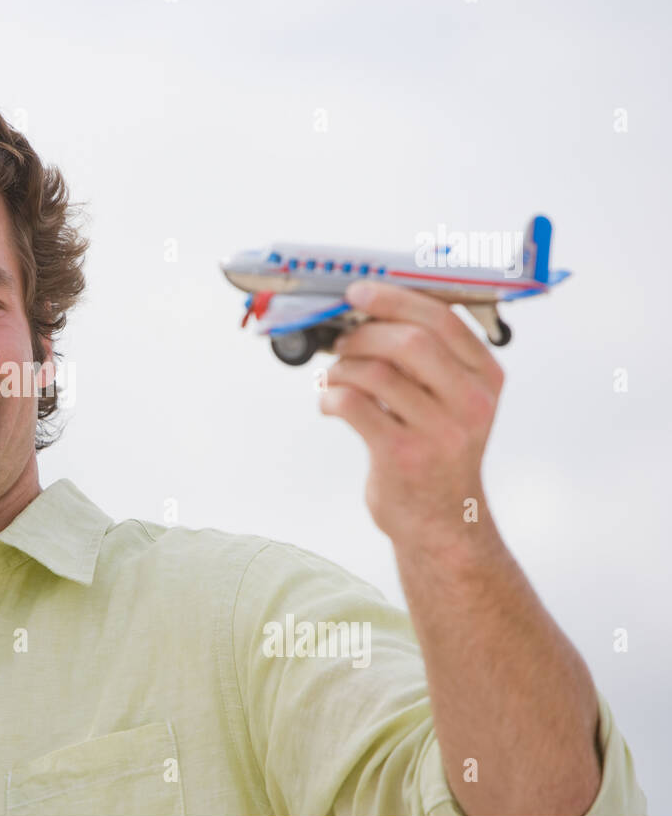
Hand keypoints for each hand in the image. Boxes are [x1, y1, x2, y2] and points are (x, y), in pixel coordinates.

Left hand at [320, 281, 505, 553]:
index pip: (442, 319)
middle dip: (364, 332)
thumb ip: (427, 360)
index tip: (359, 291)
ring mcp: (440, 430)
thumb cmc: (436, 452)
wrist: (441, 524)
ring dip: (342, 368)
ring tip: (332, 378)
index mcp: (486, 378)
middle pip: (410, 341)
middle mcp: (471, 401)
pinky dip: (331, 396)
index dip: (395, 298)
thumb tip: (368, 312)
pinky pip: (354, 405)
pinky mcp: (404, 455)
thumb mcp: (452, 402)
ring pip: (377, 372)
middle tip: (339, 341)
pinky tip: (329, 404)